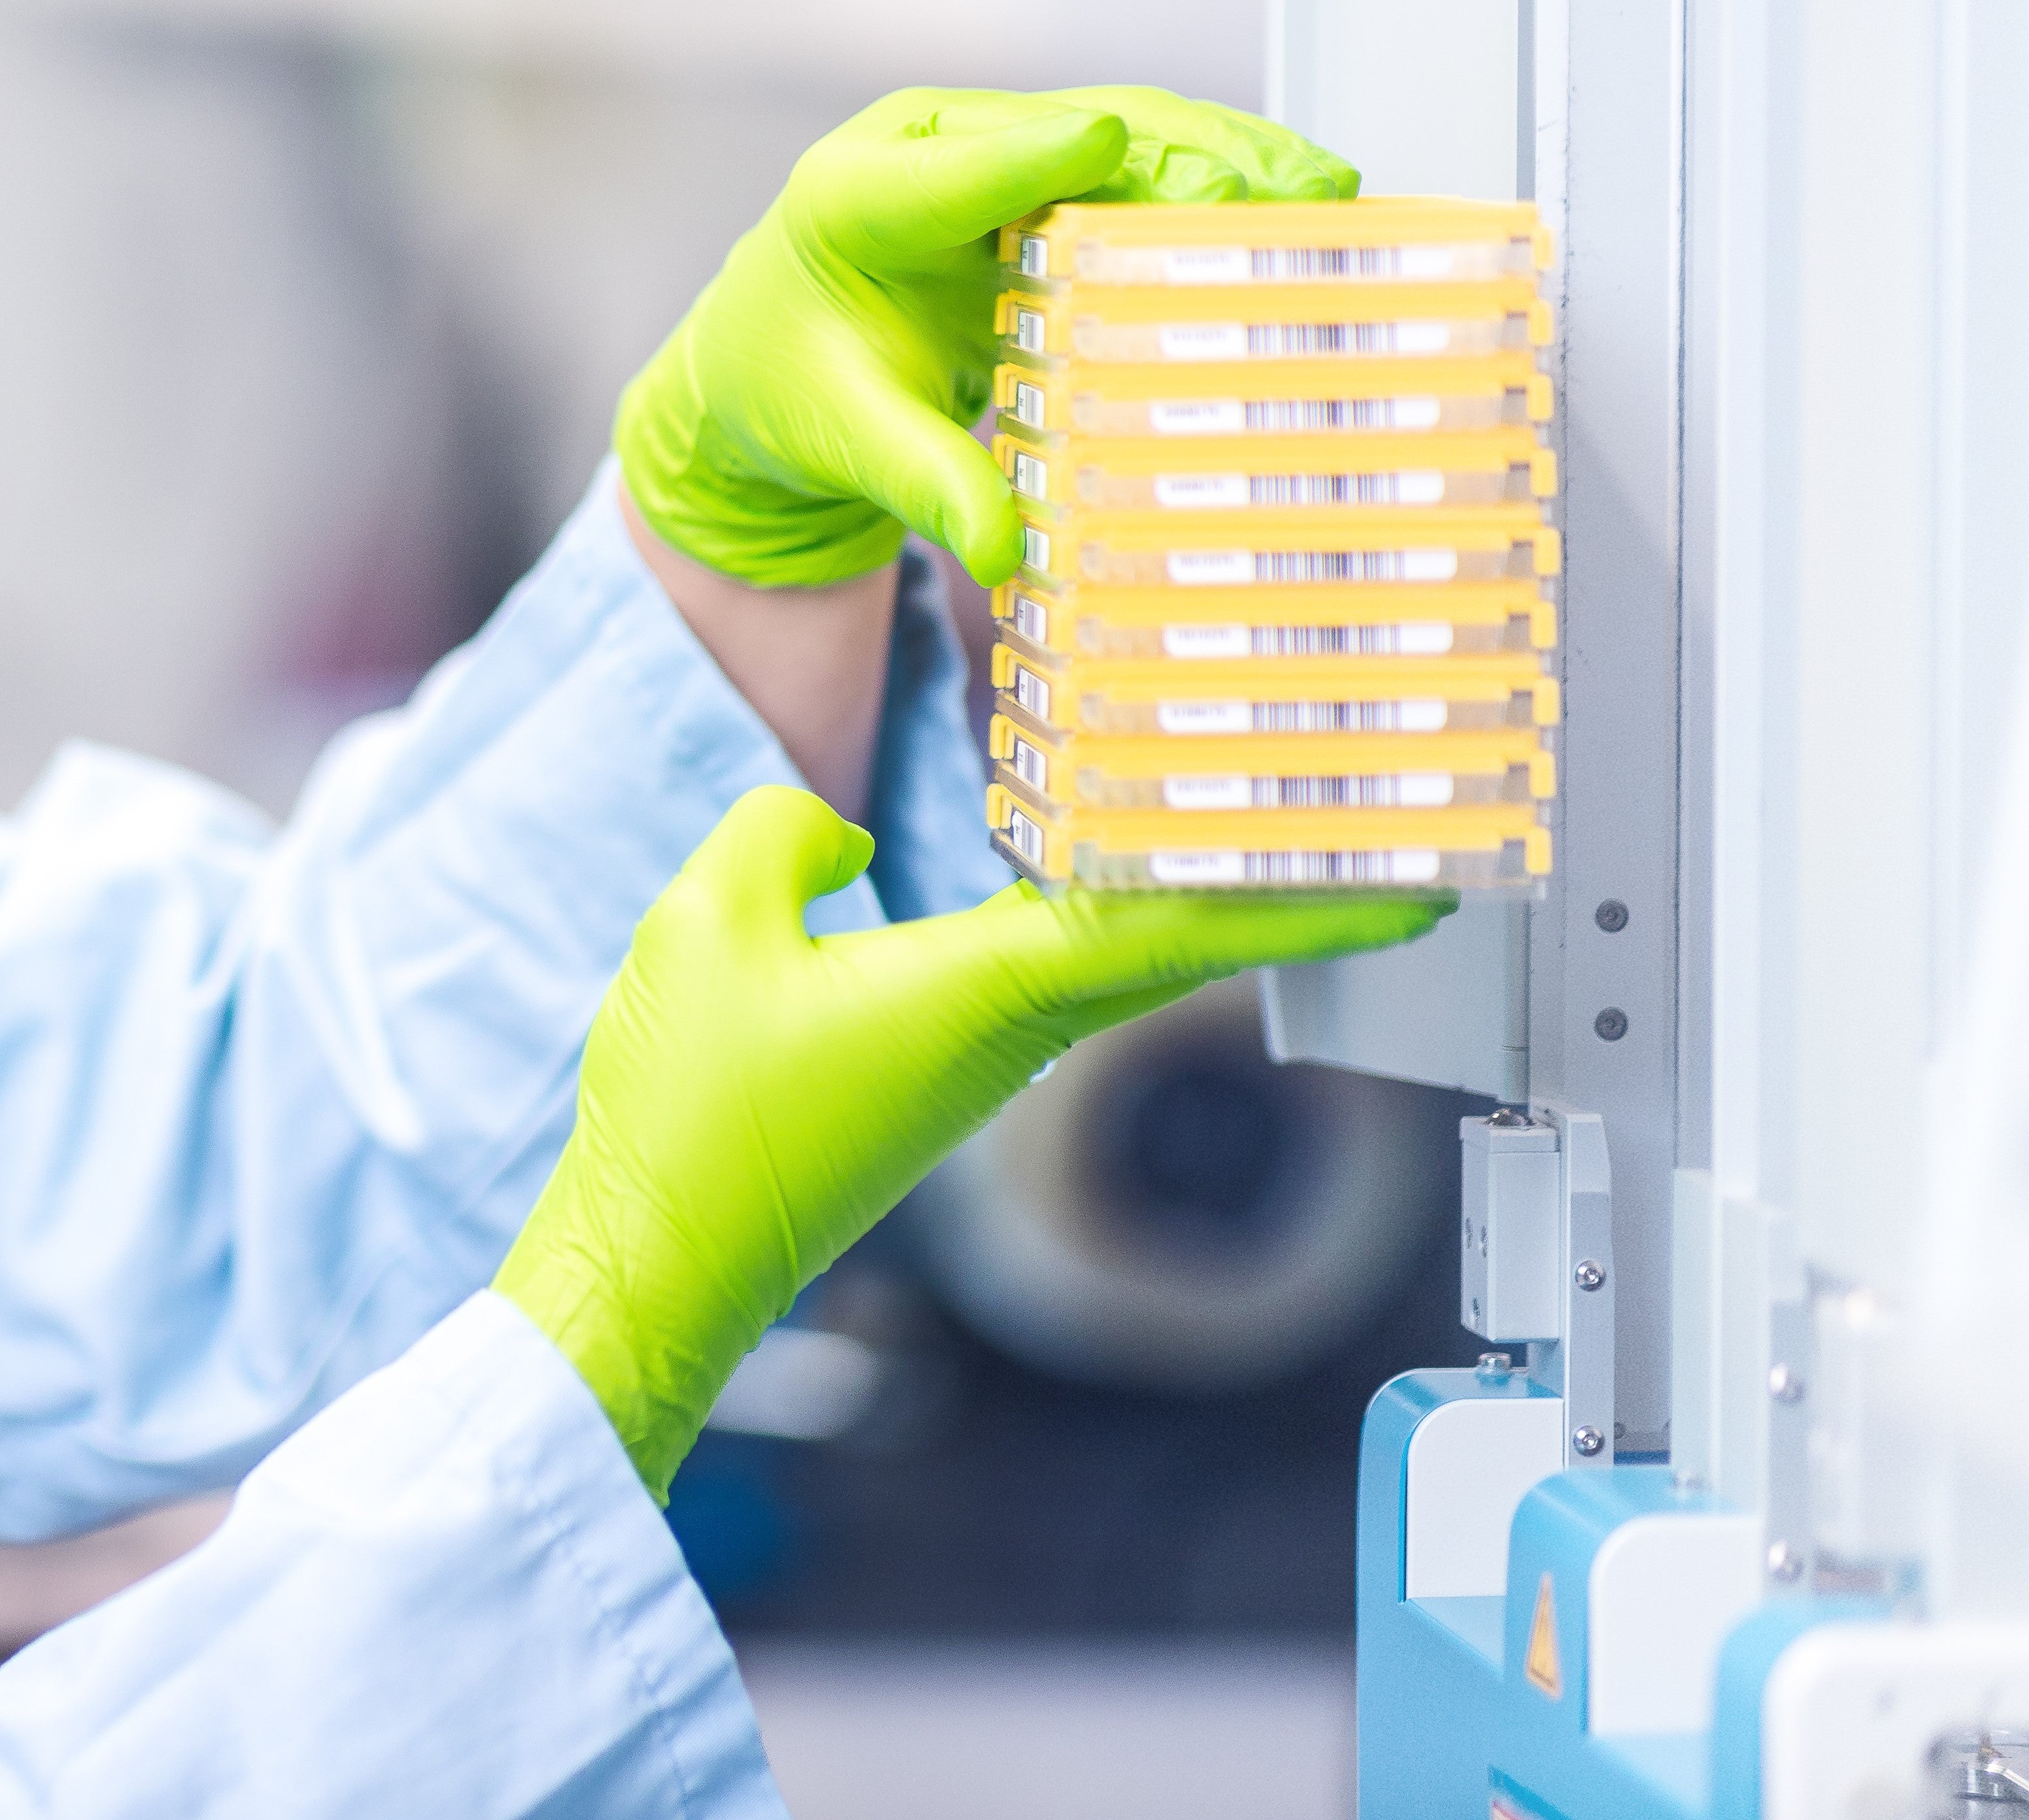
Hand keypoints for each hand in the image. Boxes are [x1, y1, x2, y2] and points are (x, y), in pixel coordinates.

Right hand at [492, 787, 1443, 1494]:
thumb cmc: (688, 1111)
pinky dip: (1103, 916)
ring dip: (1192, 893)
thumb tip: (838, 832)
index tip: (1413, 880)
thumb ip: (782, 834)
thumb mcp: (704, 924)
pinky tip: (1097, 872)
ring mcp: (975, 1064)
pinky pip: (1048, 976)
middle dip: (1281, 888)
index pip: (1168, 927)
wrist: (661, 1254)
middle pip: (1173, 942)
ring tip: (1252, 821)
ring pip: (1117, 960)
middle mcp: (1006, 1035)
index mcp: (977, 993)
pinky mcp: (937, 1076)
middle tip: (1370, 826)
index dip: (1298, 900)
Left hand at [613, 85, 1357, 587]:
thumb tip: (1001, 549)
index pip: (952, 173)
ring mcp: (985, 149)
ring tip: (1321, 191)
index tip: (1105, 142)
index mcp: (851, 199)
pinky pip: (1133, 170)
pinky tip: (1292, 205)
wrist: (765, 360)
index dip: (1036, 158)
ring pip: (1119, 139)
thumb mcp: (848, 441)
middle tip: (1283, 193)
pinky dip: (1211, 185)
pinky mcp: (1037, 175)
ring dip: (1221, 162)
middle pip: (1063, 139)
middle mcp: (922, 149)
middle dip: (1180, 162)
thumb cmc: (795, 387)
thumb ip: (925, 482)